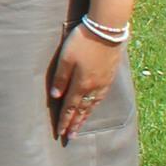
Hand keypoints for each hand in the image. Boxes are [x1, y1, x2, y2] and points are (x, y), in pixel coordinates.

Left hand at [48, 25, 123, 142]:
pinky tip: (94, 106)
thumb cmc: (82, 41)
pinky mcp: (110, 75)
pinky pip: (101, 96)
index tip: (61, 133)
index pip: (70, 107)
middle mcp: (94, 87)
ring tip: (81, 126)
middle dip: (75, 123)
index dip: (65, 120)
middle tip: (71, 136)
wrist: (107, 29)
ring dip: (86, 116)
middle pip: (83, 109)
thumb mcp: (66, 58)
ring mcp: (104, 82)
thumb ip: (61, 78)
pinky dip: (95, 105)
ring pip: (93, 104)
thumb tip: (56, 97)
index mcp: (81, 84)